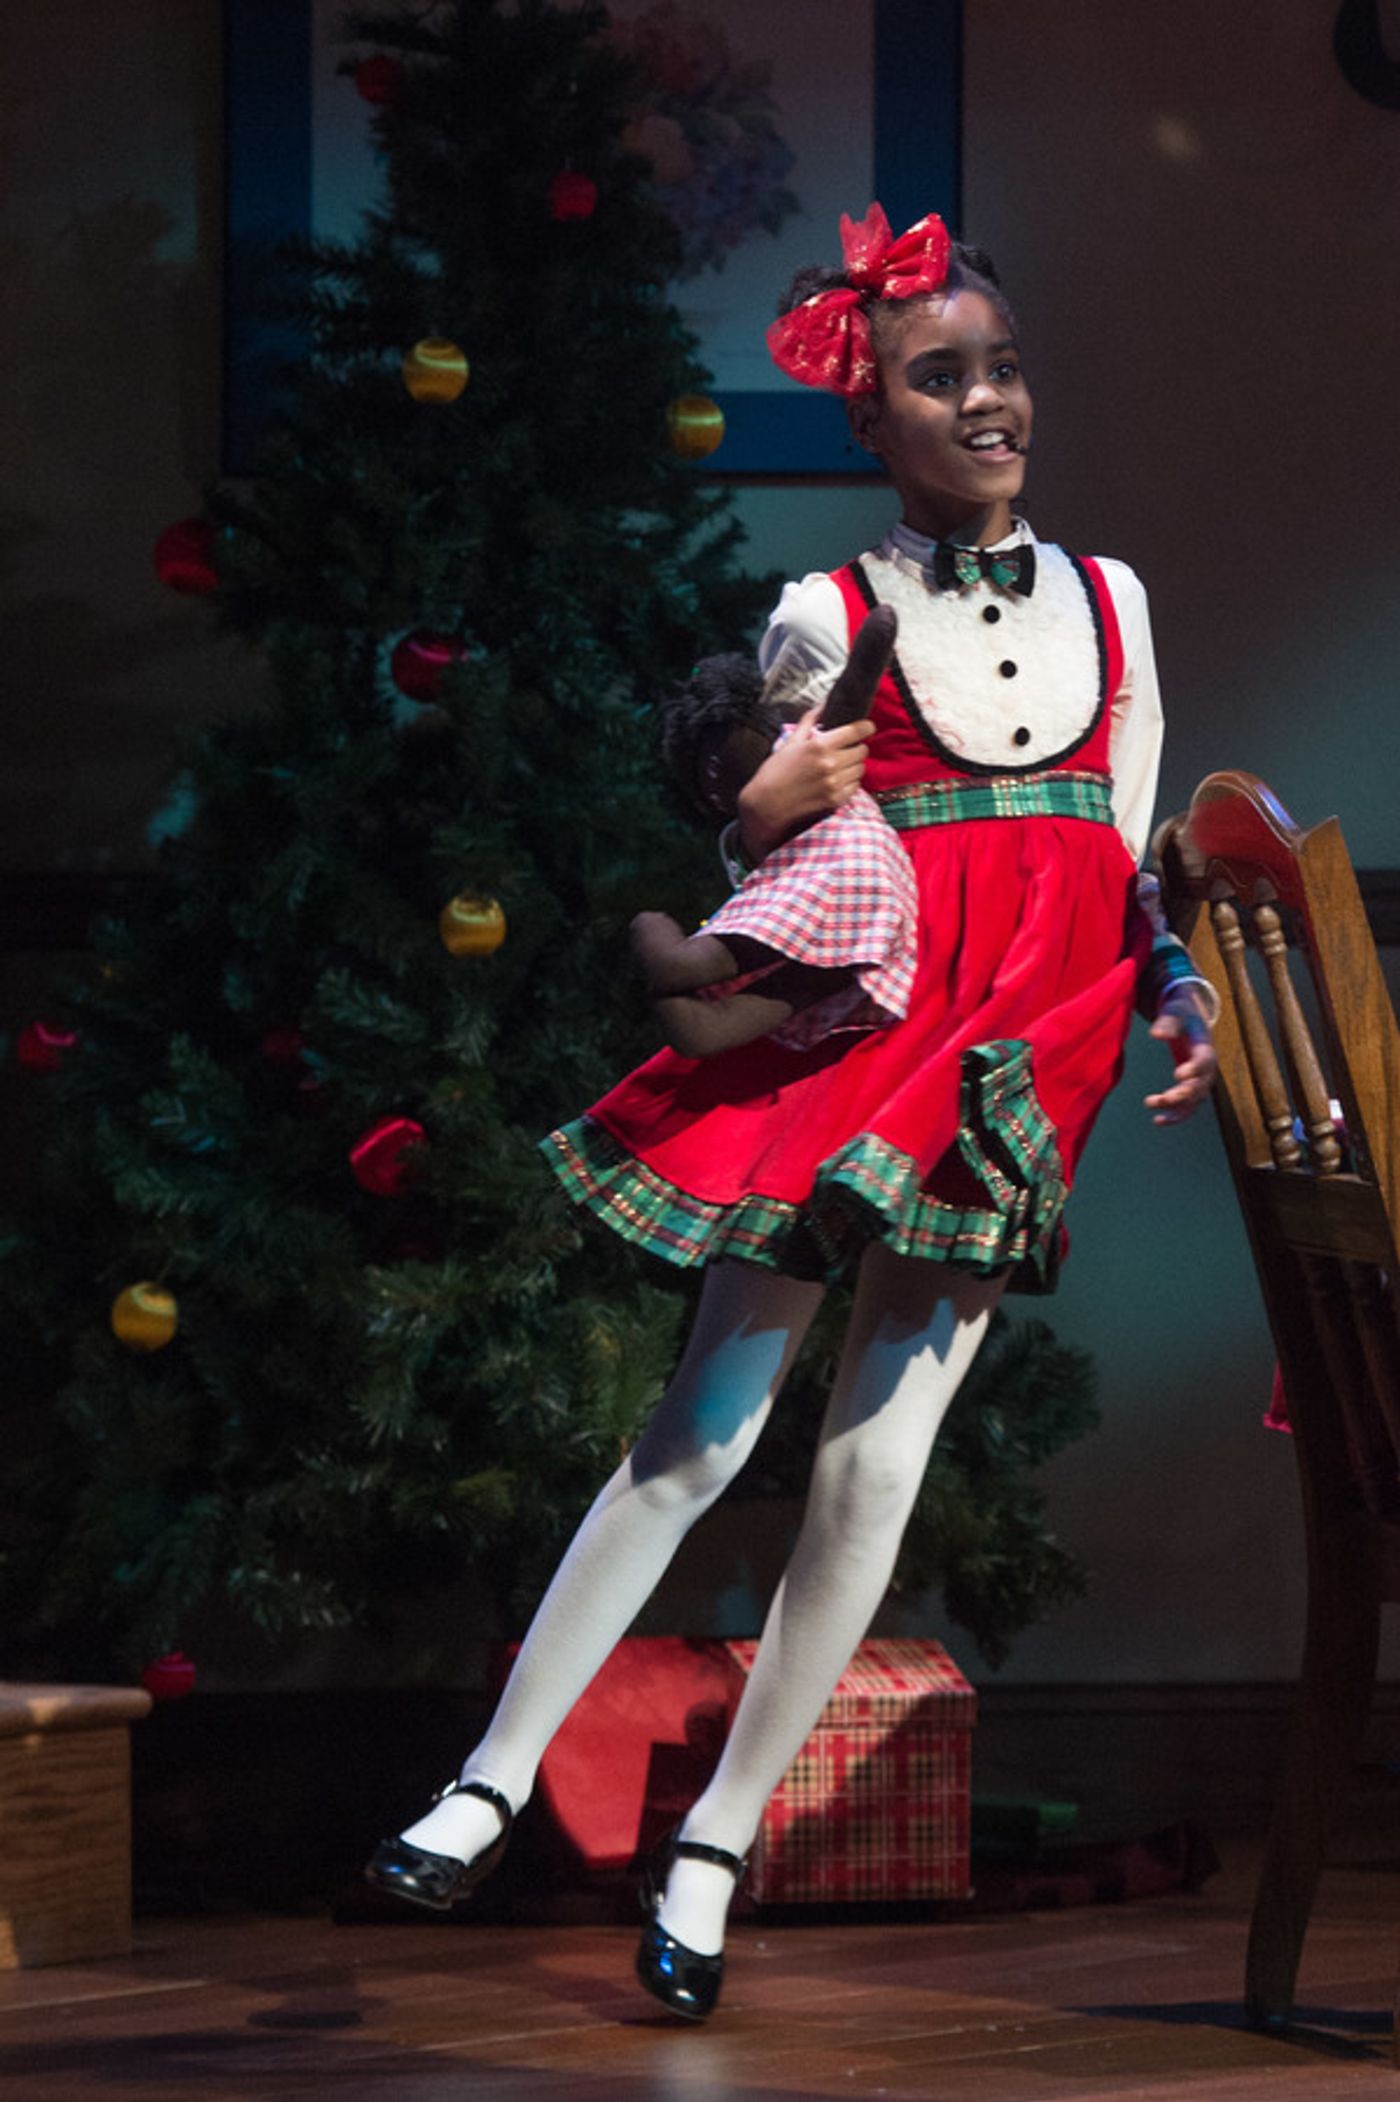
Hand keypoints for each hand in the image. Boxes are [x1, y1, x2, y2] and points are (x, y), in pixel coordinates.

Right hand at [736, 706, 872, 860]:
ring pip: (861, 769)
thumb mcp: (791, 741)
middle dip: (857, 747)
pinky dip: (850, 782)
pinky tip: (837, 780)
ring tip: (840, 766)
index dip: (866, 727)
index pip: (857, 731)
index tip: (867, 727)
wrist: (766, 804)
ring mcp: (835, 783)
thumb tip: (824, 704)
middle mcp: (831, 764)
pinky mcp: (836, 800)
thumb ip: (810, 720)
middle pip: (862, 750)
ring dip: (854, 765)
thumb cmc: (775, 771)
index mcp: (820, 745)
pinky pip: (855, 786)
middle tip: (847, 749)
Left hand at [1145, 998, 1217, 1124]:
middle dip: (1182, 1094)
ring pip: (1194, 1101)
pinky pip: (1187, 1107)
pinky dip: (1174, 1115)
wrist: (1188, 1017)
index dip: (1194, 1069)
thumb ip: (1167, 1021)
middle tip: (1162, 1098)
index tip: (1178, 1074)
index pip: (1205, 1060)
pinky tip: (1157, 1120)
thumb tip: (1156, 1034)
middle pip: (1200, 1086)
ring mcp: (1201, 1079)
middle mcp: (1207, 1066)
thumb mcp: (1174, 1010)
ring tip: (1151, 1105)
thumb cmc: (1180, 1012)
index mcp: (1205, 1046)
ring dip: (1176, 1109)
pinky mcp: (1191, 1086)